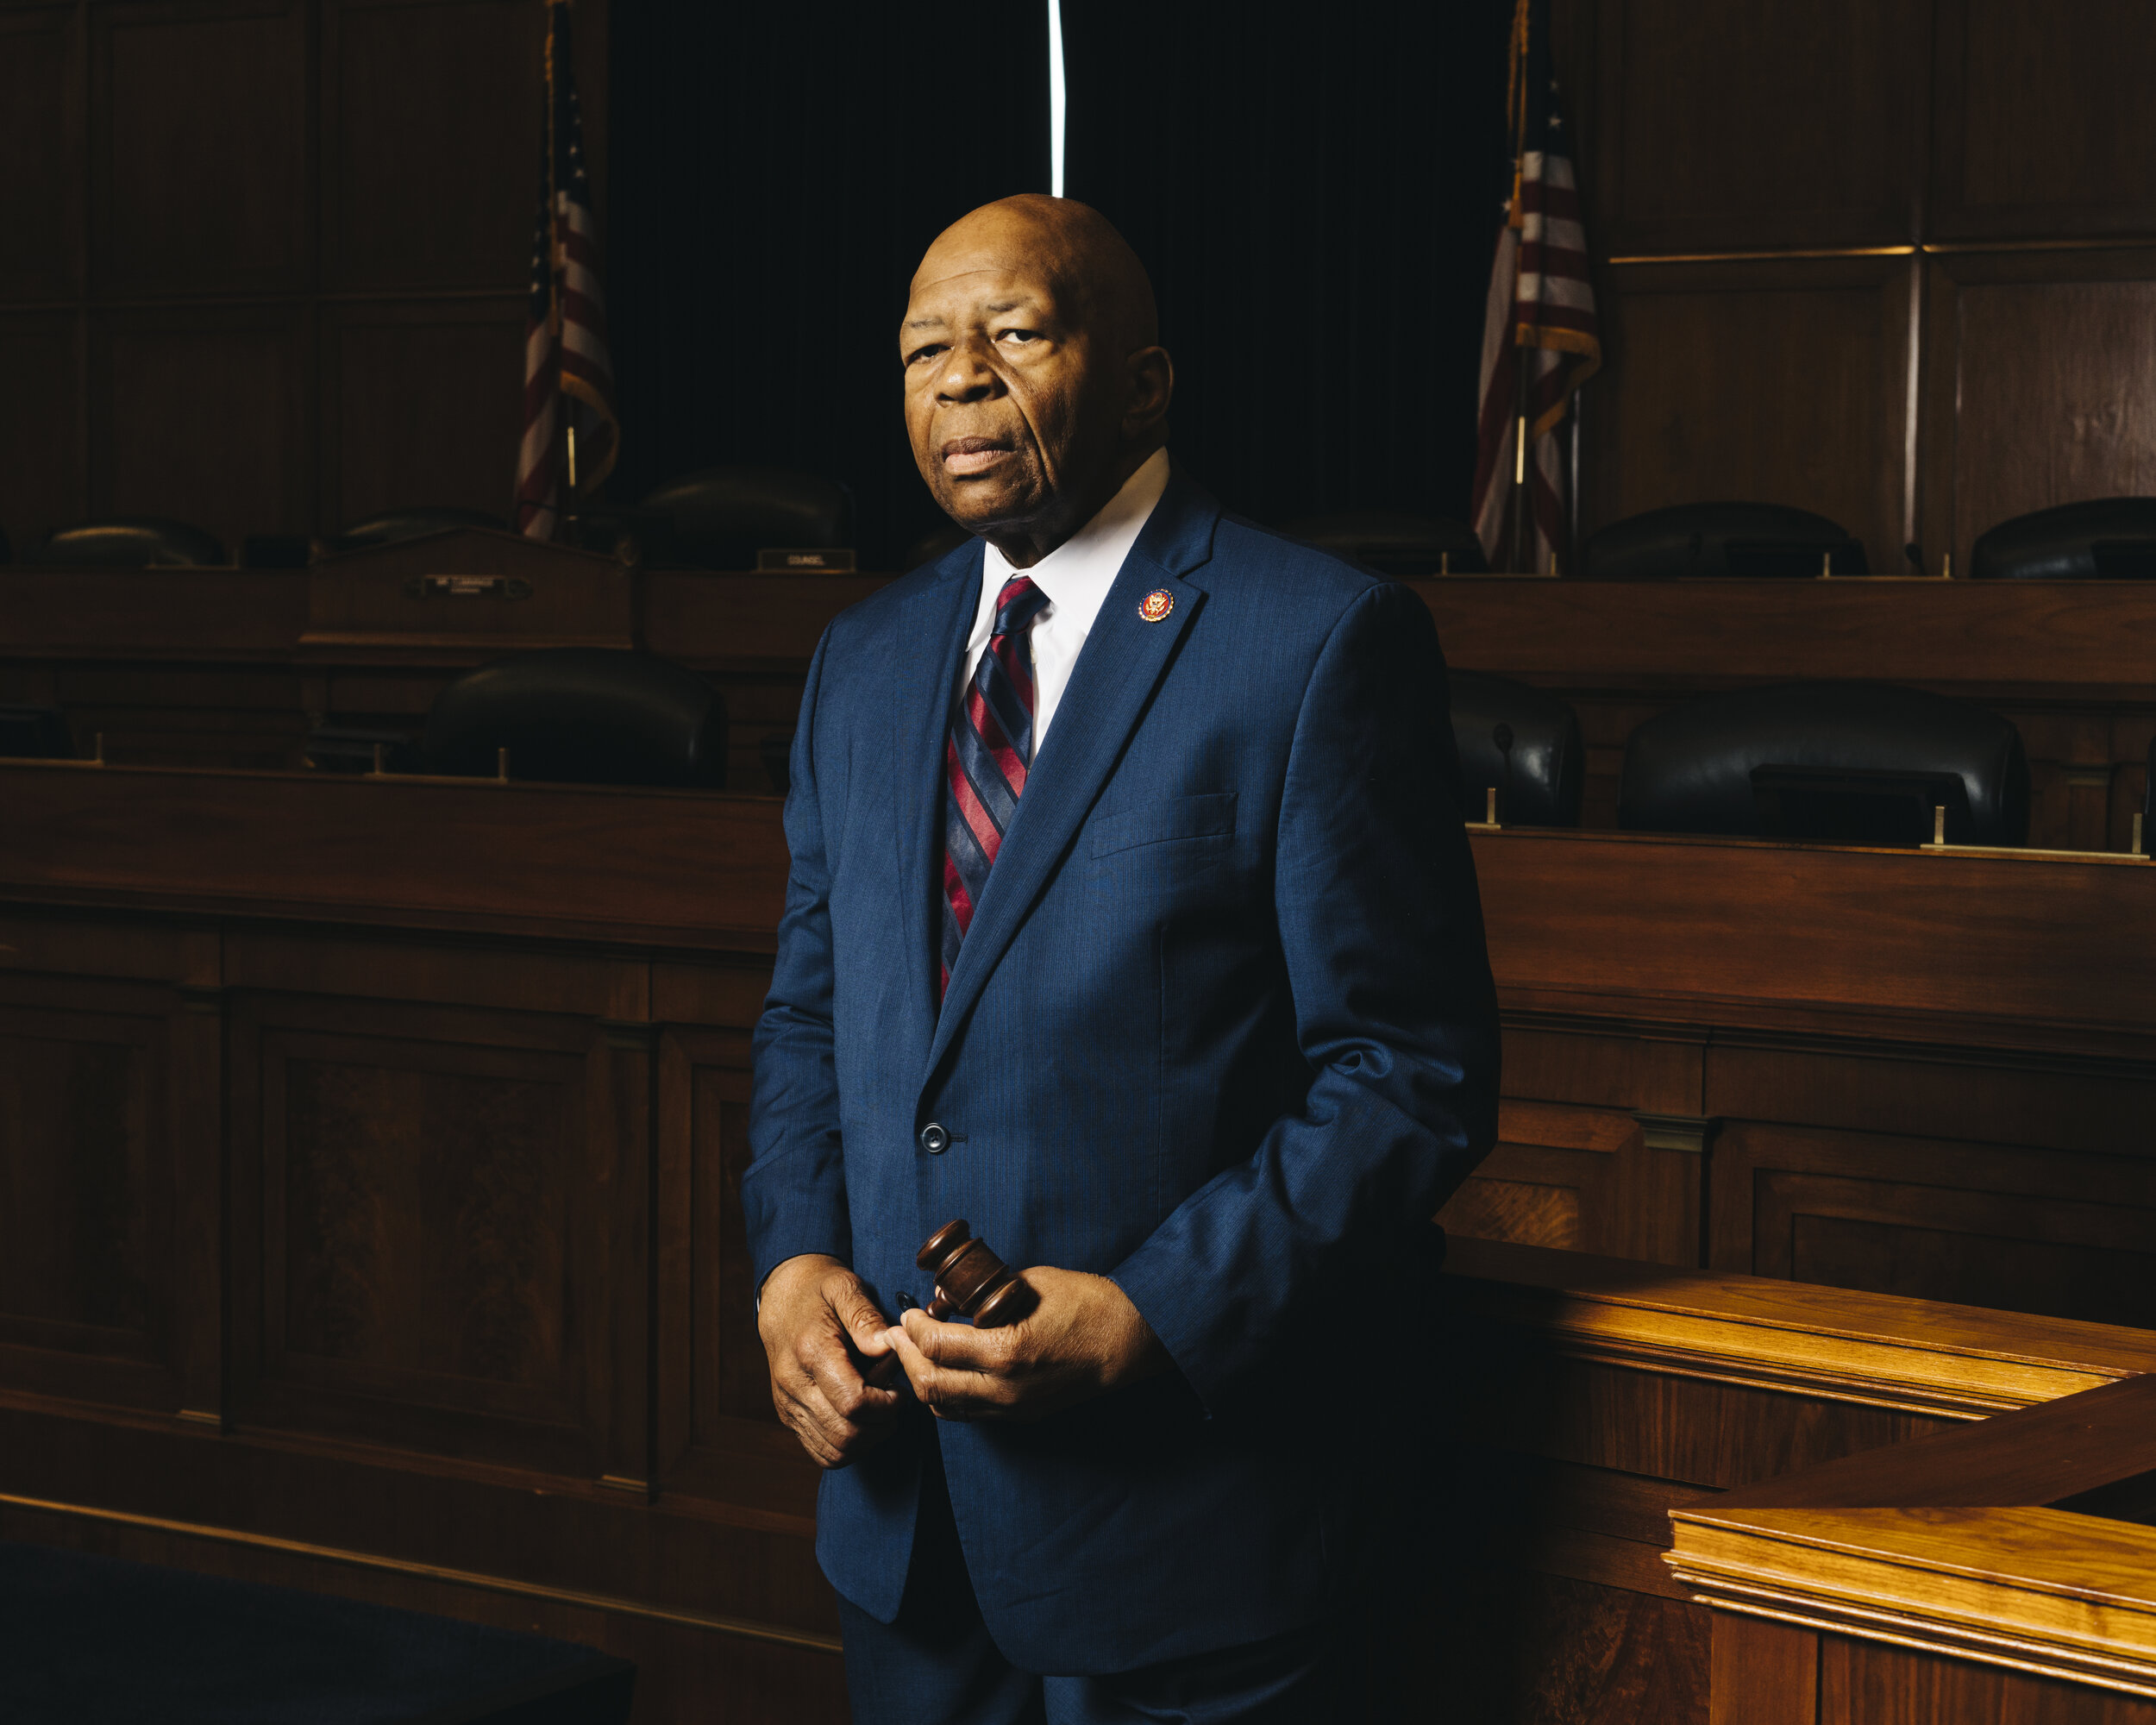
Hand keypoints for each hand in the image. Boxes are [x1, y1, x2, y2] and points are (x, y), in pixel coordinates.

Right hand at [758, 1254, 901, 1466]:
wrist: (782, 1297)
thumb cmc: (820, 1291)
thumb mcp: (846, 1288)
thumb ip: (867, 1318)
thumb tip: (888, 1347)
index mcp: (811, 1351)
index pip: (854, 1402)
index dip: (886, 1404)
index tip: (899, 1390)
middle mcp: (794, 1384)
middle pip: (846, 1434)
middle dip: (881, 1426)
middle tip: (894, 1402)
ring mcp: (788, 1404)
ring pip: (834, 1451)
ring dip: (867, 1440)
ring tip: (880, 1412)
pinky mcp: (787, 1416)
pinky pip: (821, 1452)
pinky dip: (848, 1447)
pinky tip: (861, 1422)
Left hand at [882, 1266, 1170, 1421]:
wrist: (1130, 1342)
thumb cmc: (1087, 1304)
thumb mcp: (1030, 1283)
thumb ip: (984, 1294)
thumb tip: (947, 1296)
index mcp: (1006, 1352)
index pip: (935, 1347)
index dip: (911, 1329)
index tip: (905, 1314)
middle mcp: (1004, 1389)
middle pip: (930, 1384)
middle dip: (905, 1357)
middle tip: (896, 1335)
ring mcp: (1013, 1409)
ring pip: (945, 1407)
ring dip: (922, 1381)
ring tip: (913, 1354)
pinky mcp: (1022, 1416)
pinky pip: (969, 1413)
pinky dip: (947, 1395)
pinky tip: (943, 1372)